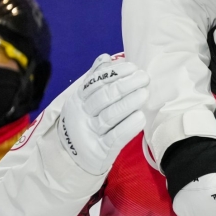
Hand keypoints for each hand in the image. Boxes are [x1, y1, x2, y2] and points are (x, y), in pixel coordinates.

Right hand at [58, 54, 148, 175]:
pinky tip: (141, 117)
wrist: (72, 157)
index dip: (115, 74)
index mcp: (79, 99)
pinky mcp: (101, 150)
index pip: (96, 83)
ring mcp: (90, 133)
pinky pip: (115, 137)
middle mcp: (82, 115)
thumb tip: (105, 58)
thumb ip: (96, 80)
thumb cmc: (86, 122)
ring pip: (109, 116)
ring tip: (144, 94)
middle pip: (103, 97)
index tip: (133, 67)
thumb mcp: (86, 101)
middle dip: (125, 85)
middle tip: (144, 78)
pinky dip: (128, 127)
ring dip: (128, 103)